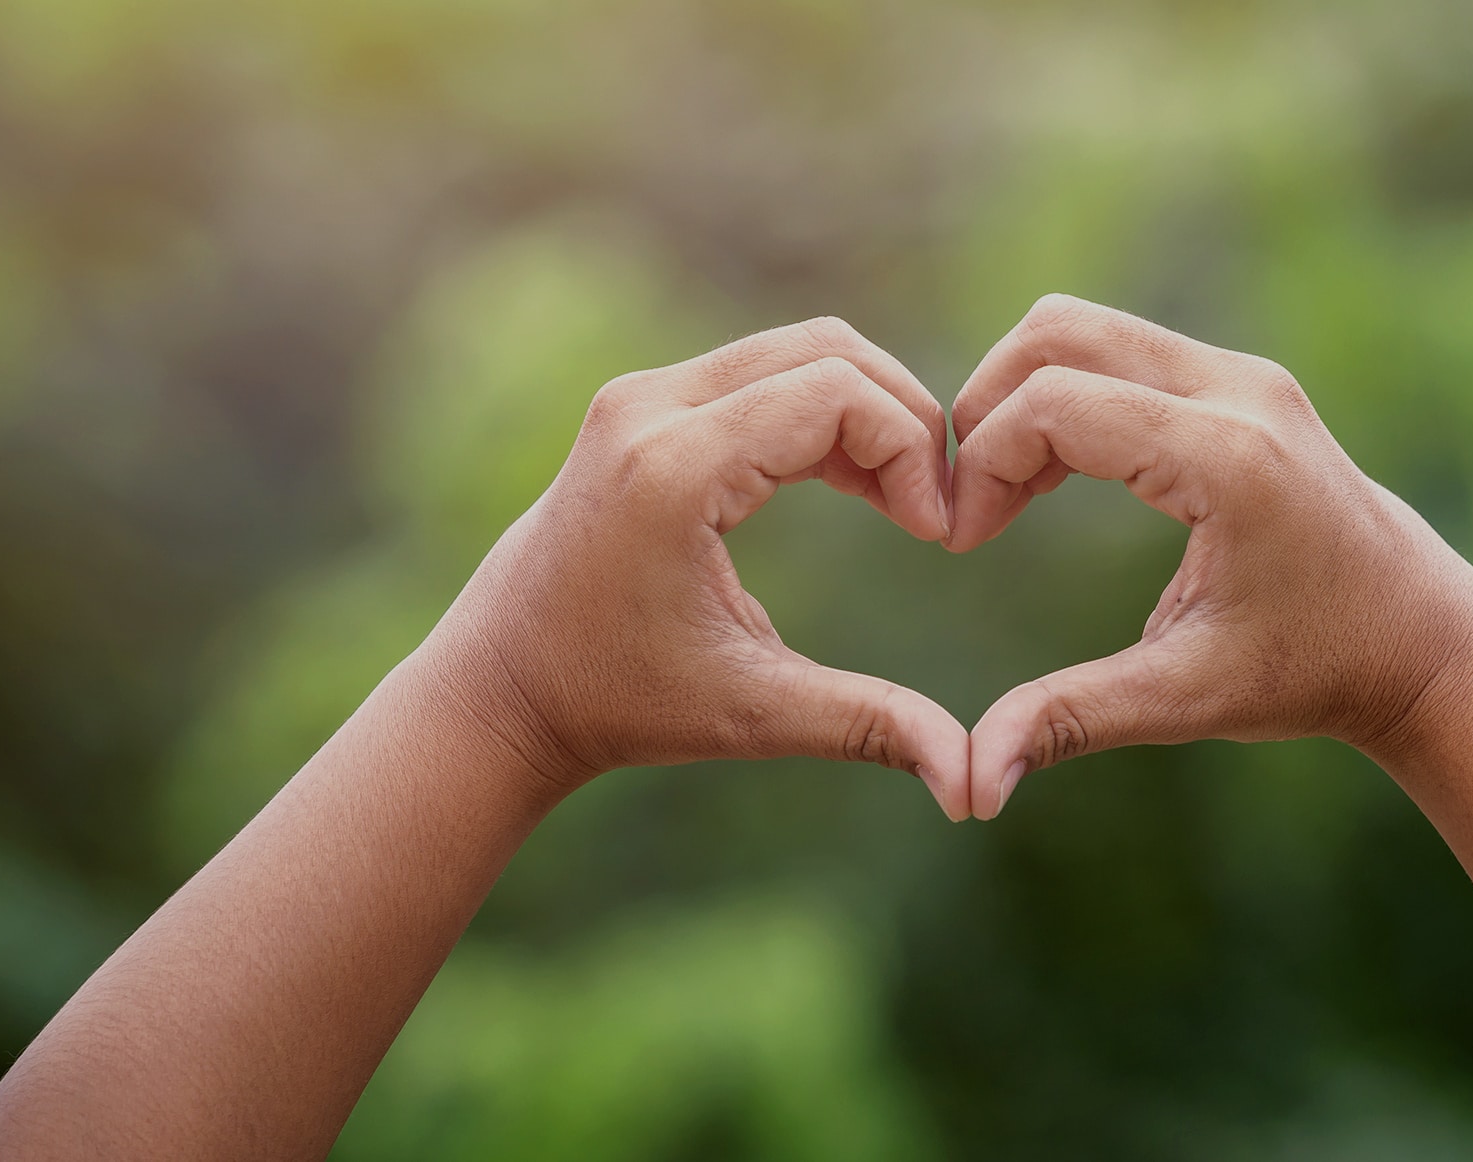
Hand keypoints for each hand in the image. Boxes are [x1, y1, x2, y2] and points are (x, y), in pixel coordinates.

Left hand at [419, 317, 973, 818]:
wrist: (500, 688)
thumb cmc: (618, 704)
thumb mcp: (752, 714)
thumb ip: (868, 726)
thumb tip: (972, 786)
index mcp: (673, 470)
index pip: (836, 394)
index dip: (913, 451)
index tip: (937, 535)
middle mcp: (649, 409)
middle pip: (827, 350)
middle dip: (905, 421)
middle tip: (933, 511)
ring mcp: (640, 397)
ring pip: (798, 350)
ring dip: (868, 413)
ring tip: (901, 503)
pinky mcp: (640, 405)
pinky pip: (761, 371)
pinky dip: (823, 412)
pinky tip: (854, 487)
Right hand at [947, 295, 1472, 816]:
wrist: (1425, 644)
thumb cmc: (1314, 673)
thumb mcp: (1185, 699)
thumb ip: (1070, 719)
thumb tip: (969, 785)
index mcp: (1226, 458)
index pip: (1053, 405)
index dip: (982, 466)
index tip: (960, 542)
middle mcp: (1238, 392)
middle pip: (1058, 332)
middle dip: (986, 409)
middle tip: (968, 505)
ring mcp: (1245, 377)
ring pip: (1086, 330)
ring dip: (1023, 397)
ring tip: (1004, 497)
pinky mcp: (1243, 384)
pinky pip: (1124, 353)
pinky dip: (1067, 396)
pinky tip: (1052, 481)